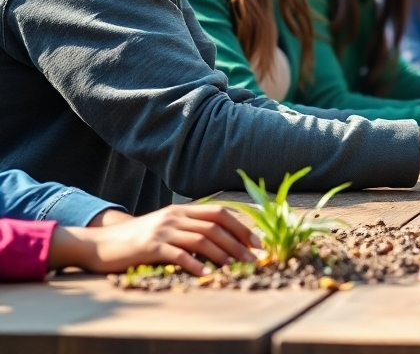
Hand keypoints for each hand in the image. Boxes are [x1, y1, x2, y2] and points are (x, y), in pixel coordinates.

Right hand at [49, 204, 260, 276]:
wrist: (100, 244)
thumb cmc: (136, 240)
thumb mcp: (165, 228)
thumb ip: (188, 230)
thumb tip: (219, 243)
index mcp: (182, 210)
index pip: (220, 213)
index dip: (241, 227)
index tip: (257, 242)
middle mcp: (176, 216)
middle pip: (215, 226)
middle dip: (238, 242)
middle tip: (254, 258)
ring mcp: (163, 230)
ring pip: (201, 238)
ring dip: (222, 253)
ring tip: (237, 267)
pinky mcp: (150, 246)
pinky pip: (177, 253)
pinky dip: (194, 263)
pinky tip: (206, 273)